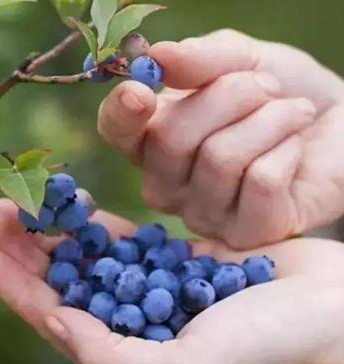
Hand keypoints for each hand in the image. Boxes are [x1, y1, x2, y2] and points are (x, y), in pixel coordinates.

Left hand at [0, 199, 343, 363]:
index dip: (18, 290)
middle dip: (26, 252)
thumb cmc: (268, 352)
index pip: (58, 322)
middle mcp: (136, 325)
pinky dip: (97, 223)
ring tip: (21, 201)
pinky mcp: (177, 260)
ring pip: (89, 258)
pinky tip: (72, 204)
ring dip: (54, 231)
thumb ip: (116, 357)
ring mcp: (155, 290)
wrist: (334, 314)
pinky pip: (126, 240)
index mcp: (131, 359)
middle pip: (66, 284)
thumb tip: (58, 326)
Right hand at [98, 29, 343, 248]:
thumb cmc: (279, 91)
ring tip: (292, 112)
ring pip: (218, 158)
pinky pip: (259, 181)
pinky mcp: (246, 233)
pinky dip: (287, 150)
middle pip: (170, 139)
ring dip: (267, 120)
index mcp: (152, 138)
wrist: (338, 122)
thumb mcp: (241, 59)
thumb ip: (199, 59)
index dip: (121, 113)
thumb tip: (157, 57)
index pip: (115, 131)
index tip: (140, 90)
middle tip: (266, 86)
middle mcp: (167, 183)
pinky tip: (295, 150)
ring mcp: (202, 214)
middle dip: (227, 97)